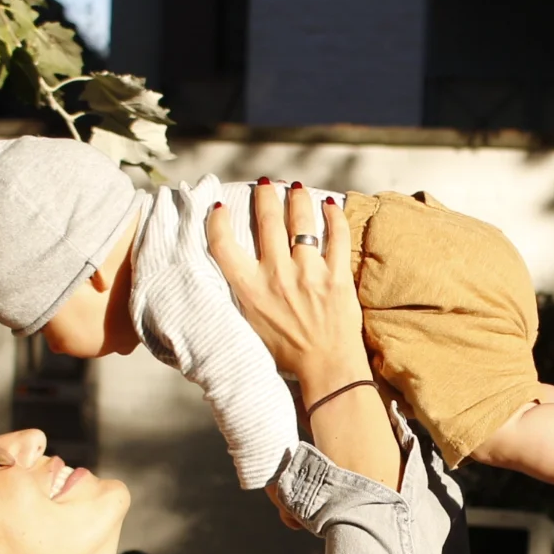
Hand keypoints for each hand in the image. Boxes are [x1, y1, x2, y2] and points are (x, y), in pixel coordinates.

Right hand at [207, 182, 368, 392]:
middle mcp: (276, 276)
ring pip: (301, 221)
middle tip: (265, 184)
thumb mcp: (250, 325)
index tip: (218, 207)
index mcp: (249, 289)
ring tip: (296, 187)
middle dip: (264, 195)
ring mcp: (308, 274)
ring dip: (297, 198)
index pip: (223, 245)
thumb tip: (232, 270)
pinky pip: (336, 236)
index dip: (216, 221)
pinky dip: (333, 216)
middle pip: (266, 221)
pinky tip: (329, 206)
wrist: (326, 369)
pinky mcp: (337, 277)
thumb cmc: (287, 353)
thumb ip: (243, 295)